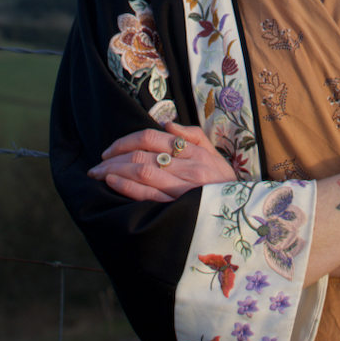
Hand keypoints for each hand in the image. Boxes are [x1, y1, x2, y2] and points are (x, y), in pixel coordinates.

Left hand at [87, 121, 236, 201]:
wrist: (242, 215)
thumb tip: (166, 124)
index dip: (126, 140)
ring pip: (142, 172)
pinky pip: (147, 195)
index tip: (110, 148)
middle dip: (114, 157)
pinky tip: (112, 182)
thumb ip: (193, 136)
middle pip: (142, 154)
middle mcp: (189, 168)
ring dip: (115, 170)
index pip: (153, 138)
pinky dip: (126, 186)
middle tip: (97, 162)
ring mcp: (183, 189)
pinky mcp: (177, 209)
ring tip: (98, 173)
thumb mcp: (215, 156)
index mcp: (196, 152)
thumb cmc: (225, 184)